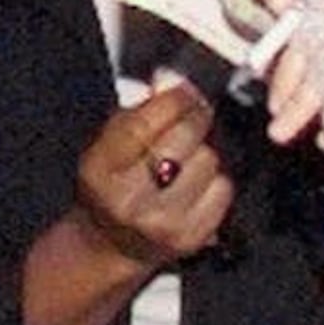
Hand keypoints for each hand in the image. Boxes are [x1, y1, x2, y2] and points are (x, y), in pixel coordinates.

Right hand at [73, 75, 233, 268]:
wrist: (110, 244)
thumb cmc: (110, 186)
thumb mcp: (107, 144)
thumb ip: (137, 111)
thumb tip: (171, 80)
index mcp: (100, 169)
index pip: (144, 122)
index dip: (173, 99)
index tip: (184, 91)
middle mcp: (128, 198)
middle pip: (183, 138)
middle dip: (195, 117)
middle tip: (196, 113)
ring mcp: (162, 222)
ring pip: (208, 161)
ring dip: (204, 151)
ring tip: (189, 155)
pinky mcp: (191, 238)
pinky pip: (223, 191)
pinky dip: (217, 180)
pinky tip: (200, 182)